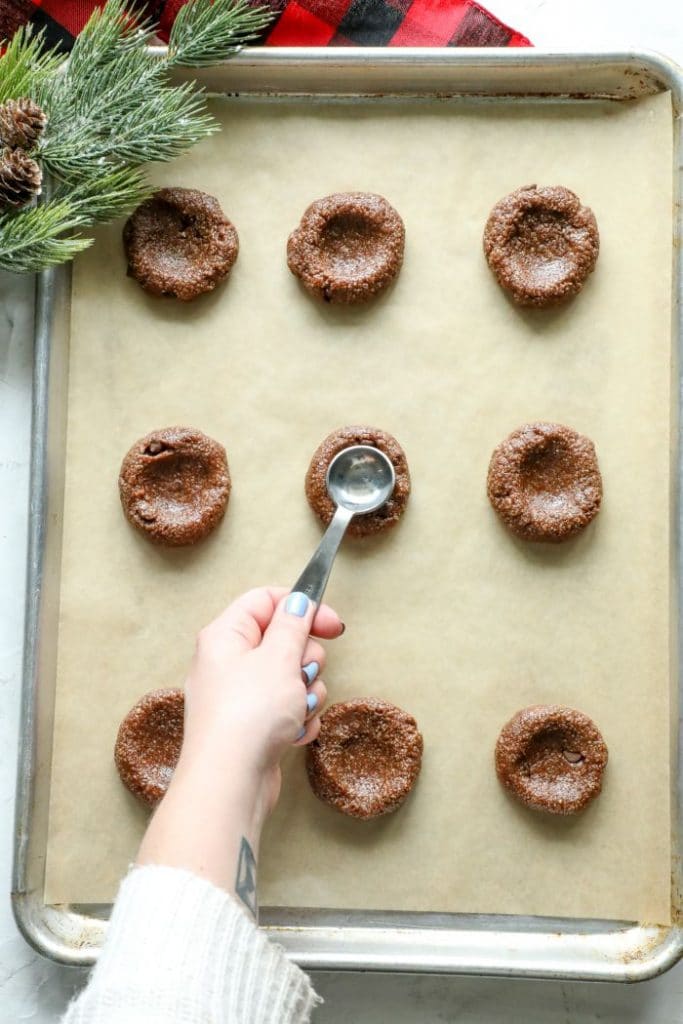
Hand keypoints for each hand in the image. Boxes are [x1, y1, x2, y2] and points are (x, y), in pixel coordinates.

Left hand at [179, 586, 342, 816]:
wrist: (230, 783)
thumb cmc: (248, 715)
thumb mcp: (279, 658)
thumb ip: (293, 624)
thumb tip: (299, 601)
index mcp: (225, 635)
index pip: (266, 600)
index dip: (303, 606)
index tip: (334, 624)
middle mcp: (228, 662)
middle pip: (283, 640)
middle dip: (306, 659)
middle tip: (303, 673)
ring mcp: (241, 696)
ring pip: (291, 677)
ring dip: (306, 693)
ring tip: (296, 710)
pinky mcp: (253, 726)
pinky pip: (288, 709)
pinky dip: (298, 719)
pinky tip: (293, 733)